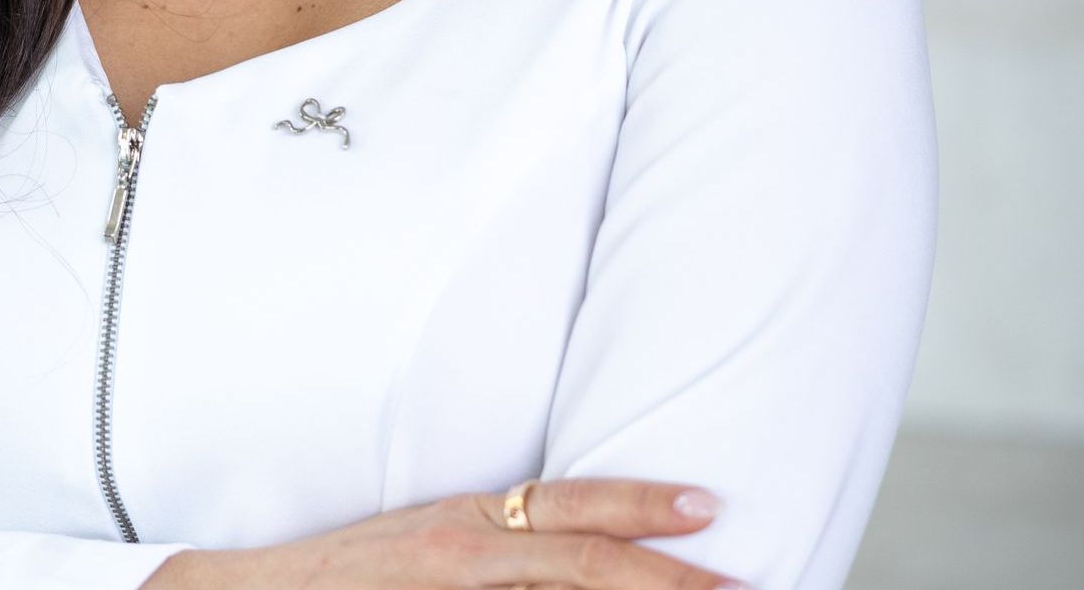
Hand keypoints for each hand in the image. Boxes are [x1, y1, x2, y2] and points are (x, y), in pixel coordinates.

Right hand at [148, 476, 744, 589]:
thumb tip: (573, 558)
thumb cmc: (346, 572)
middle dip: (666, 572)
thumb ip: (498, 548)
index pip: (572, 504)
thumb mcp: (427, 540)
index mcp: (469, 519)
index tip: (710, 507)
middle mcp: (464, 546)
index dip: (642, 502)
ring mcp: (448, 586)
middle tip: (737, 578)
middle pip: (582, 553)